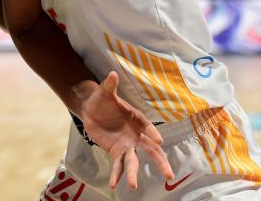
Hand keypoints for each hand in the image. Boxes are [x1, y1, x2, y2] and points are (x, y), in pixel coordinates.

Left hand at [77, 71, 174, 189]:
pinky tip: (114, 184)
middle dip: (160, 162)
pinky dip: (116, 175)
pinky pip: (118, 165)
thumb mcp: (105, 92)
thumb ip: (110, 85)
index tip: (158, 140)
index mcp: (138, 120)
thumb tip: (112, 74)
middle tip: (169, 175)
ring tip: (133, 186)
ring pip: (134, 162)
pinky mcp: (116, 152)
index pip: (148, 128)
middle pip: (151, 150)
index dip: (153, 134)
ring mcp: (127, 146)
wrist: (91, 109)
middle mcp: (136, 135)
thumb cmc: (103, 99)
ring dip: (134, 174)